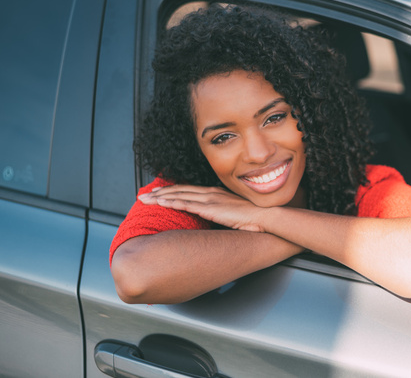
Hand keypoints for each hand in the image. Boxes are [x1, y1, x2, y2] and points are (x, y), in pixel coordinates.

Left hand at [139, 185, 267, 231]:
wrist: (265, 216)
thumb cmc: (254, 217)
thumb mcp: (235, 214)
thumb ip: (223, 214)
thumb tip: (217, 220)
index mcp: (216, 194)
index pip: (190, 190)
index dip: (173, 190)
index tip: (160, 192)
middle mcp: (211, 193)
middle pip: (180, 190)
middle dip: (160, 192)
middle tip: (145, 194)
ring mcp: (210, 199)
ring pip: (178, 195)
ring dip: (160, 196)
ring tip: (145, 199)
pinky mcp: (210, 207)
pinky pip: (186, 203)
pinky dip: (171, 202)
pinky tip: (160, 203)